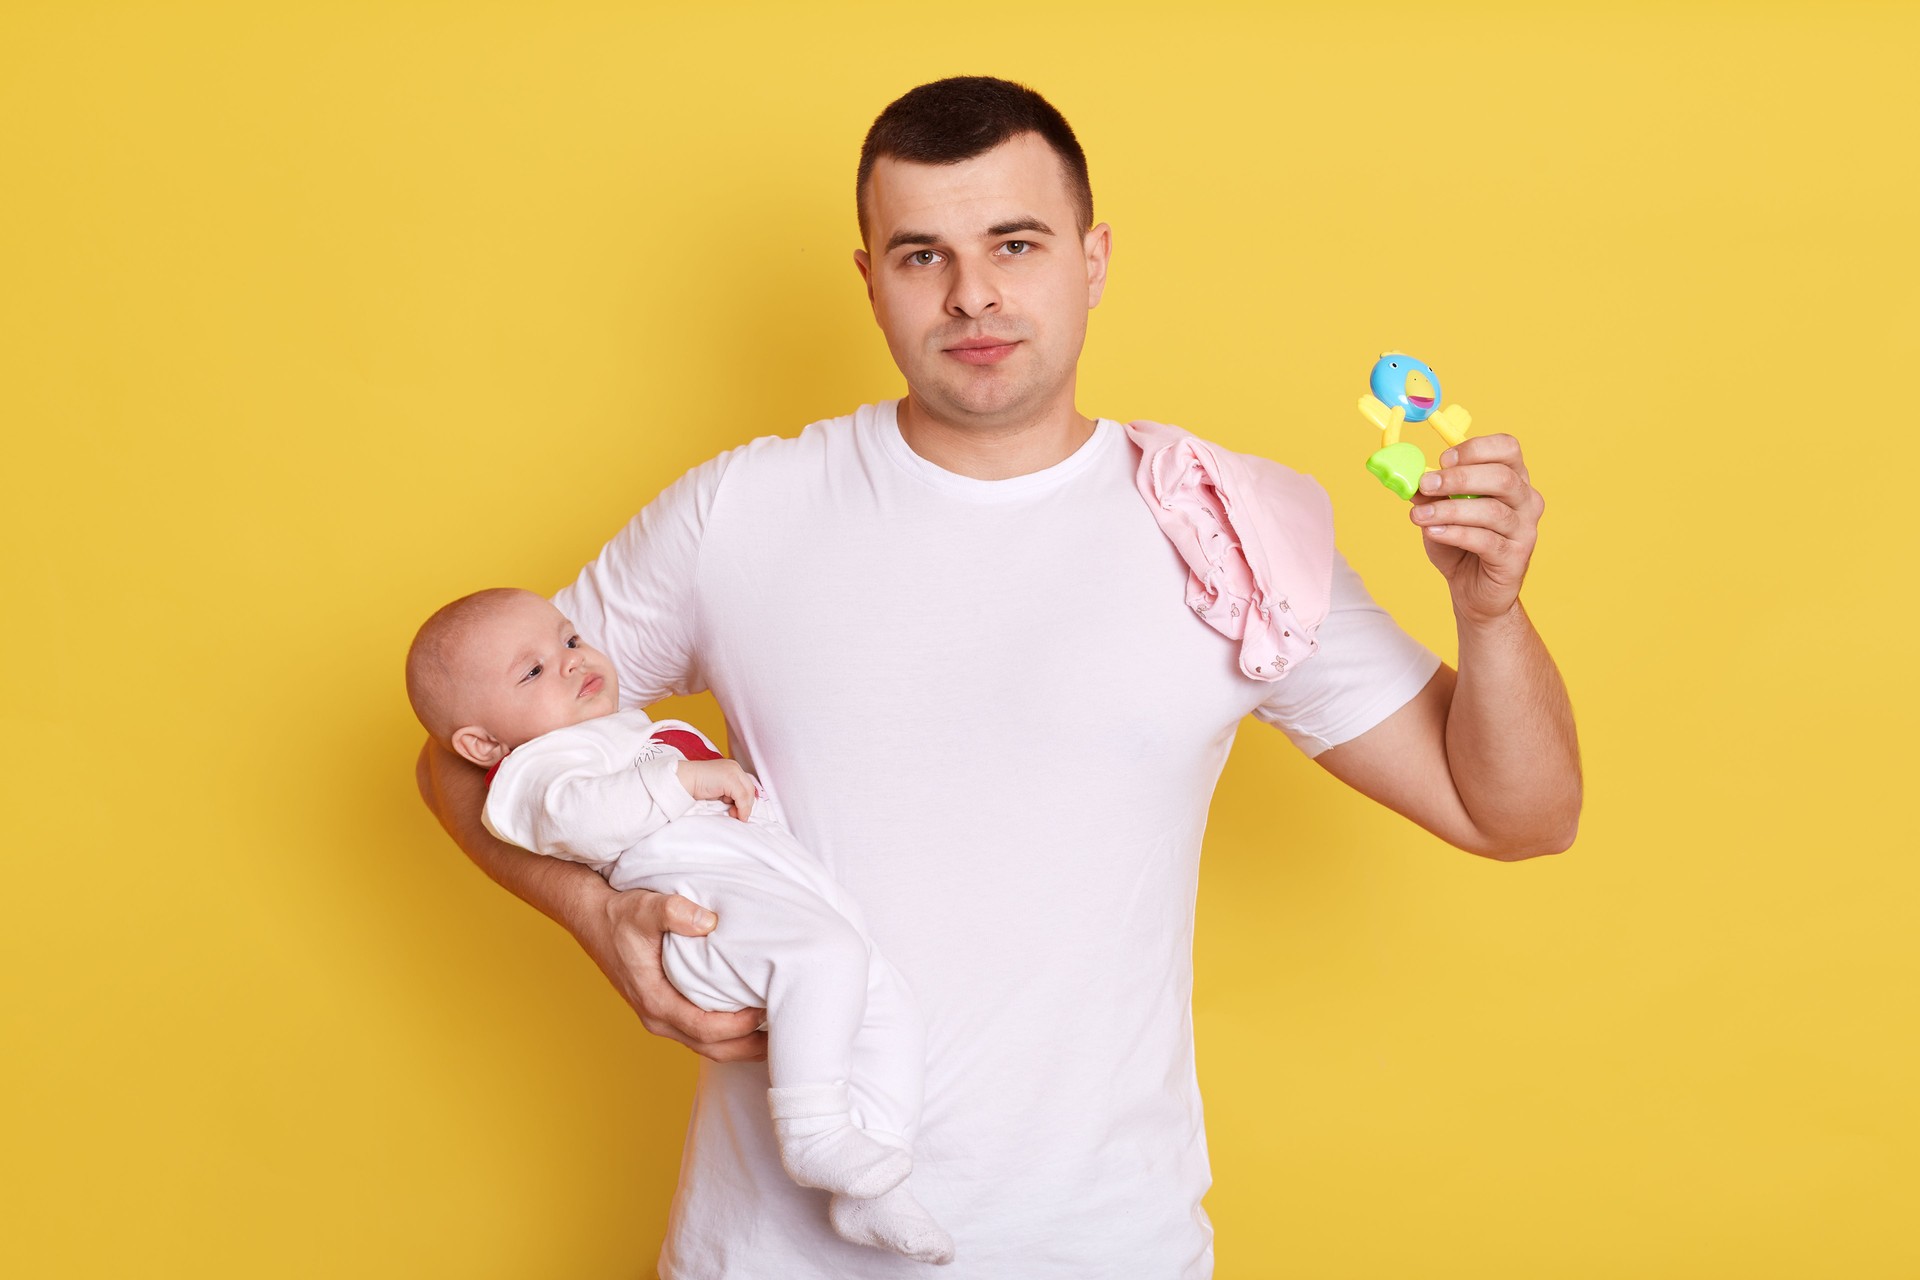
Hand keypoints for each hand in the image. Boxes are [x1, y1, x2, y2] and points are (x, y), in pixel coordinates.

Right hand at [587, 888, 767, 1062]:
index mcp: (655, 1000)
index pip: (705, 1027)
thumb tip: (708, 921)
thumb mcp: (645, 907)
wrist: (592, 917)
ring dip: (741, 1045)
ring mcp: (661, 1017)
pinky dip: (728, 1035)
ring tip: (776, 1035)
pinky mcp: (665, 1009)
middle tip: (785, 1036)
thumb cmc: (620, 915)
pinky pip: (700, 1033)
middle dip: (748, 1047)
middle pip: (711, 1047)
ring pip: (707, 1045)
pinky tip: (750, 1023)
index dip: (738, 1025)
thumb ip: (674, 912)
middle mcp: (658, 1017)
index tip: (765, 1010)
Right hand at [675, 758, 760, 820]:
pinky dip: (742, 808)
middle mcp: (734, 767)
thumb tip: (738, 807)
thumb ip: (728, 793)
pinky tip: (738, 815)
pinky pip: (742, 797)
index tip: (740, 811)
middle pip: (749, 789)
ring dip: (745, 808)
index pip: (746, 785)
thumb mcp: (717, 788)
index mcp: (731, 767)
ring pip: (747, 793)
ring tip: (736, 816)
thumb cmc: (696, 785)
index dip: (746, 800)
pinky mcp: (730, 779)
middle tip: (739, 815)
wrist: (684, 779)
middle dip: (747, 804)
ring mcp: (733, 772)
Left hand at [1408, 433, 1545, 625]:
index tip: (1443, 459)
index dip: (1476, 448)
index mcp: (1513, 479)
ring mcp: (1525, 530)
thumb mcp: (1440, 512)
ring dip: (1450, 510)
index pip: (1508, 448)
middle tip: (1425, 484)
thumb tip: (1409, 475)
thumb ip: (1430, 493)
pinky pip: (1486, 540)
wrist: (1474, 591)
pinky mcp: (1516, 557)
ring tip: (1419, 515)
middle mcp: (1526, 500)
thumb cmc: (1460, 545)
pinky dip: (1456, 533)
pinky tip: (1434, 532)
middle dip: (1459, 478)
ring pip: (1492, 511)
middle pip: (1502, 478)